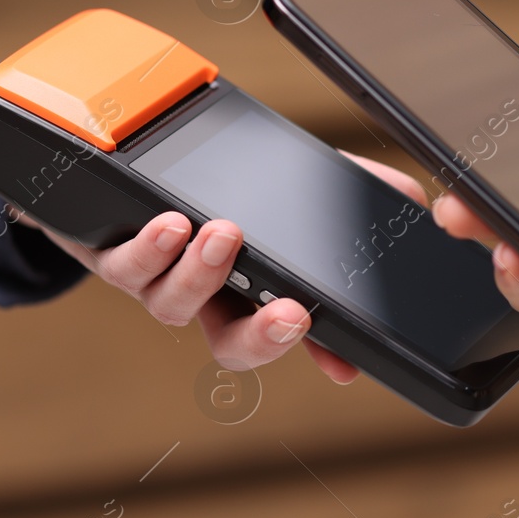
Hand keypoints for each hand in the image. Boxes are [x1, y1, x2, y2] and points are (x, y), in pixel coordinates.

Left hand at [26, 154, 426, 381]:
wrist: (104, 153)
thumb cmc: (206, 179)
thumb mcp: (288, 179)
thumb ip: (349, 191)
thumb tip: (414, 201)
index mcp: (246, 291)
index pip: (291, 333)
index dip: (321, 354)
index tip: (345, 364)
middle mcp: (202, 297)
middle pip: (231, 345)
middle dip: (265, 337)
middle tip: (293, 314)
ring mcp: (154, 279)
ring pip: (175, 305)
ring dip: (203, 274)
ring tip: (225, 234)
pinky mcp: (107, 252)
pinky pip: (126, 266)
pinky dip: (151, 249)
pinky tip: (172, 224)